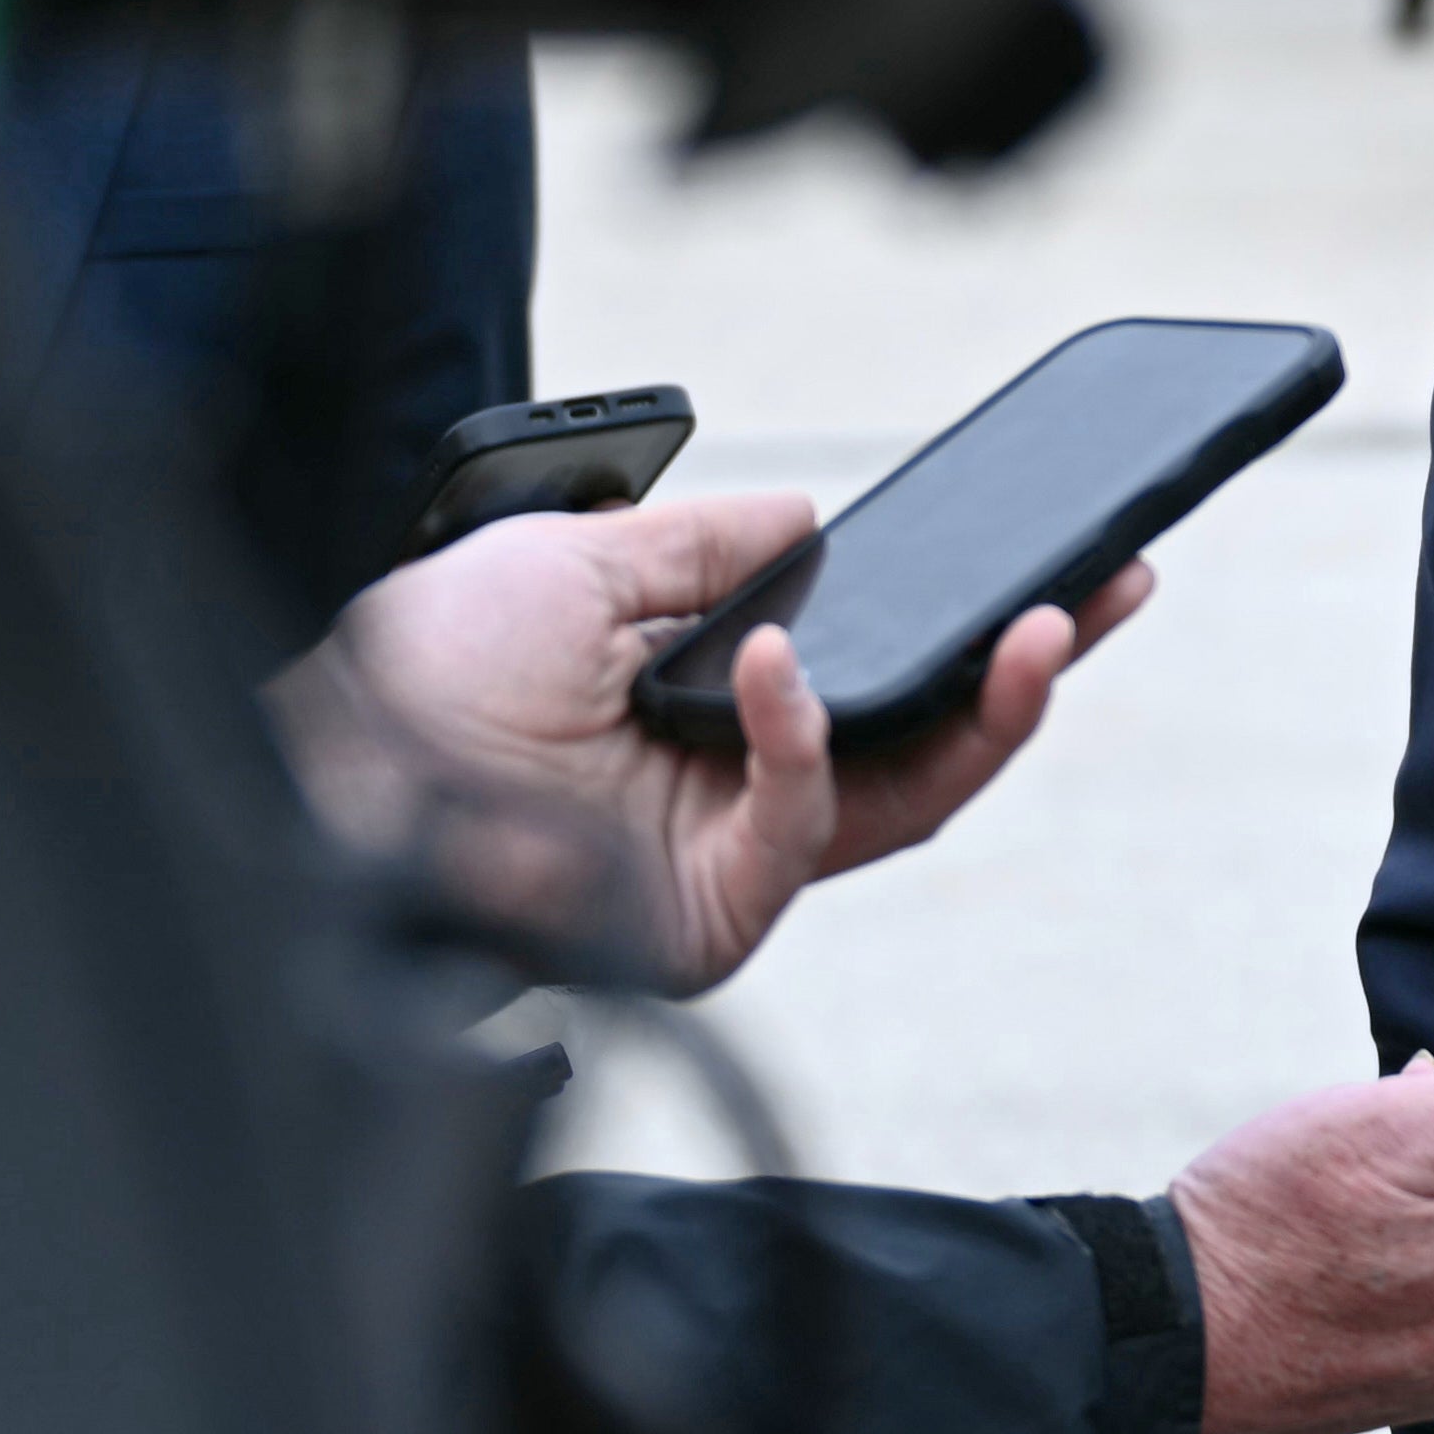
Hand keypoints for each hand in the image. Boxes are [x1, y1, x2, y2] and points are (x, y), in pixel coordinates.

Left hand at [281, 488, 1126, 993]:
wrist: (322, 772)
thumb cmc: (413, 679)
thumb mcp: (575, 561)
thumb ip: (704, 543)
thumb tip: (810, 518)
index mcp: (708, 710)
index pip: (873, 676)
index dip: (962, 625)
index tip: (1046, 560)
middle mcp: (733, 794)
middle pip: (928, 743)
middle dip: (1030, 669)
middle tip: (1110, 593)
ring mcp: (729, 863)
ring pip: (909, 796)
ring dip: (986, 708)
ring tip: (1040, 624)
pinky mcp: (712, 915)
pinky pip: (804, 822)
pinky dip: (808, 734)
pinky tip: (784, 665)